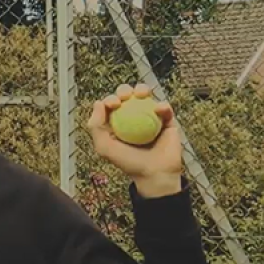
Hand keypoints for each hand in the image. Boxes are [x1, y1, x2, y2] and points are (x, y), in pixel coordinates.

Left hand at [87, 83, 182, 197]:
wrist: (154, 174)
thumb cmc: (128, 162)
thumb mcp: (104, 147)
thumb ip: (96, 126)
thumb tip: (98, 102)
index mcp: (116, 122)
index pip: (111, 105)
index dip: (111, 98)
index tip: (114, 103)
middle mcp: (132, 118)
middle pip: (127, 96)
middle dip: (124, 90)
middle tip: (126, 96)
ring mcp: (150, 118)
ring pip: (146, 96)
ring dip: (142, 89)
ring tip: (141, 94)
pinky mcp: (167, 121)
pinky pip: (165, 108)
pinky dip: (162, 105)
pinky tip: (159, 109)